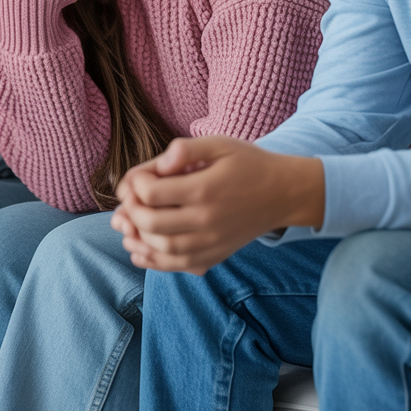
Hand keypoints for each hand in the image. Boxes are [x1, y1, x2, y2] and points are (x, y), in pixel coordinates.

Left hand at [110, 136, 324, 274]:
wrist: (284, 193)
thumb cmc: (249, 163)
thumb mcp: (219, 144)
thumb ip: (185, 150)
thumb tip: (159, 165)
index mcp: (205, 189)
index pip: (152, 194)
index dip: (136, 183)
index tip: (140, 175)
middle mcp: (207, 221)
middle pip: (151, 224)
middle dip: (131, 211)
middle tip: (129, 198)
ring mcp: (211, 243)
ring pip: (161, 249)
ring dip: (136, 238)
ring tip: (126, 223)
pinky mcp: (215, 256)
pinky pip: (178, 266)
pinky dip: (152, 261)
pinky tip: (138, 249)